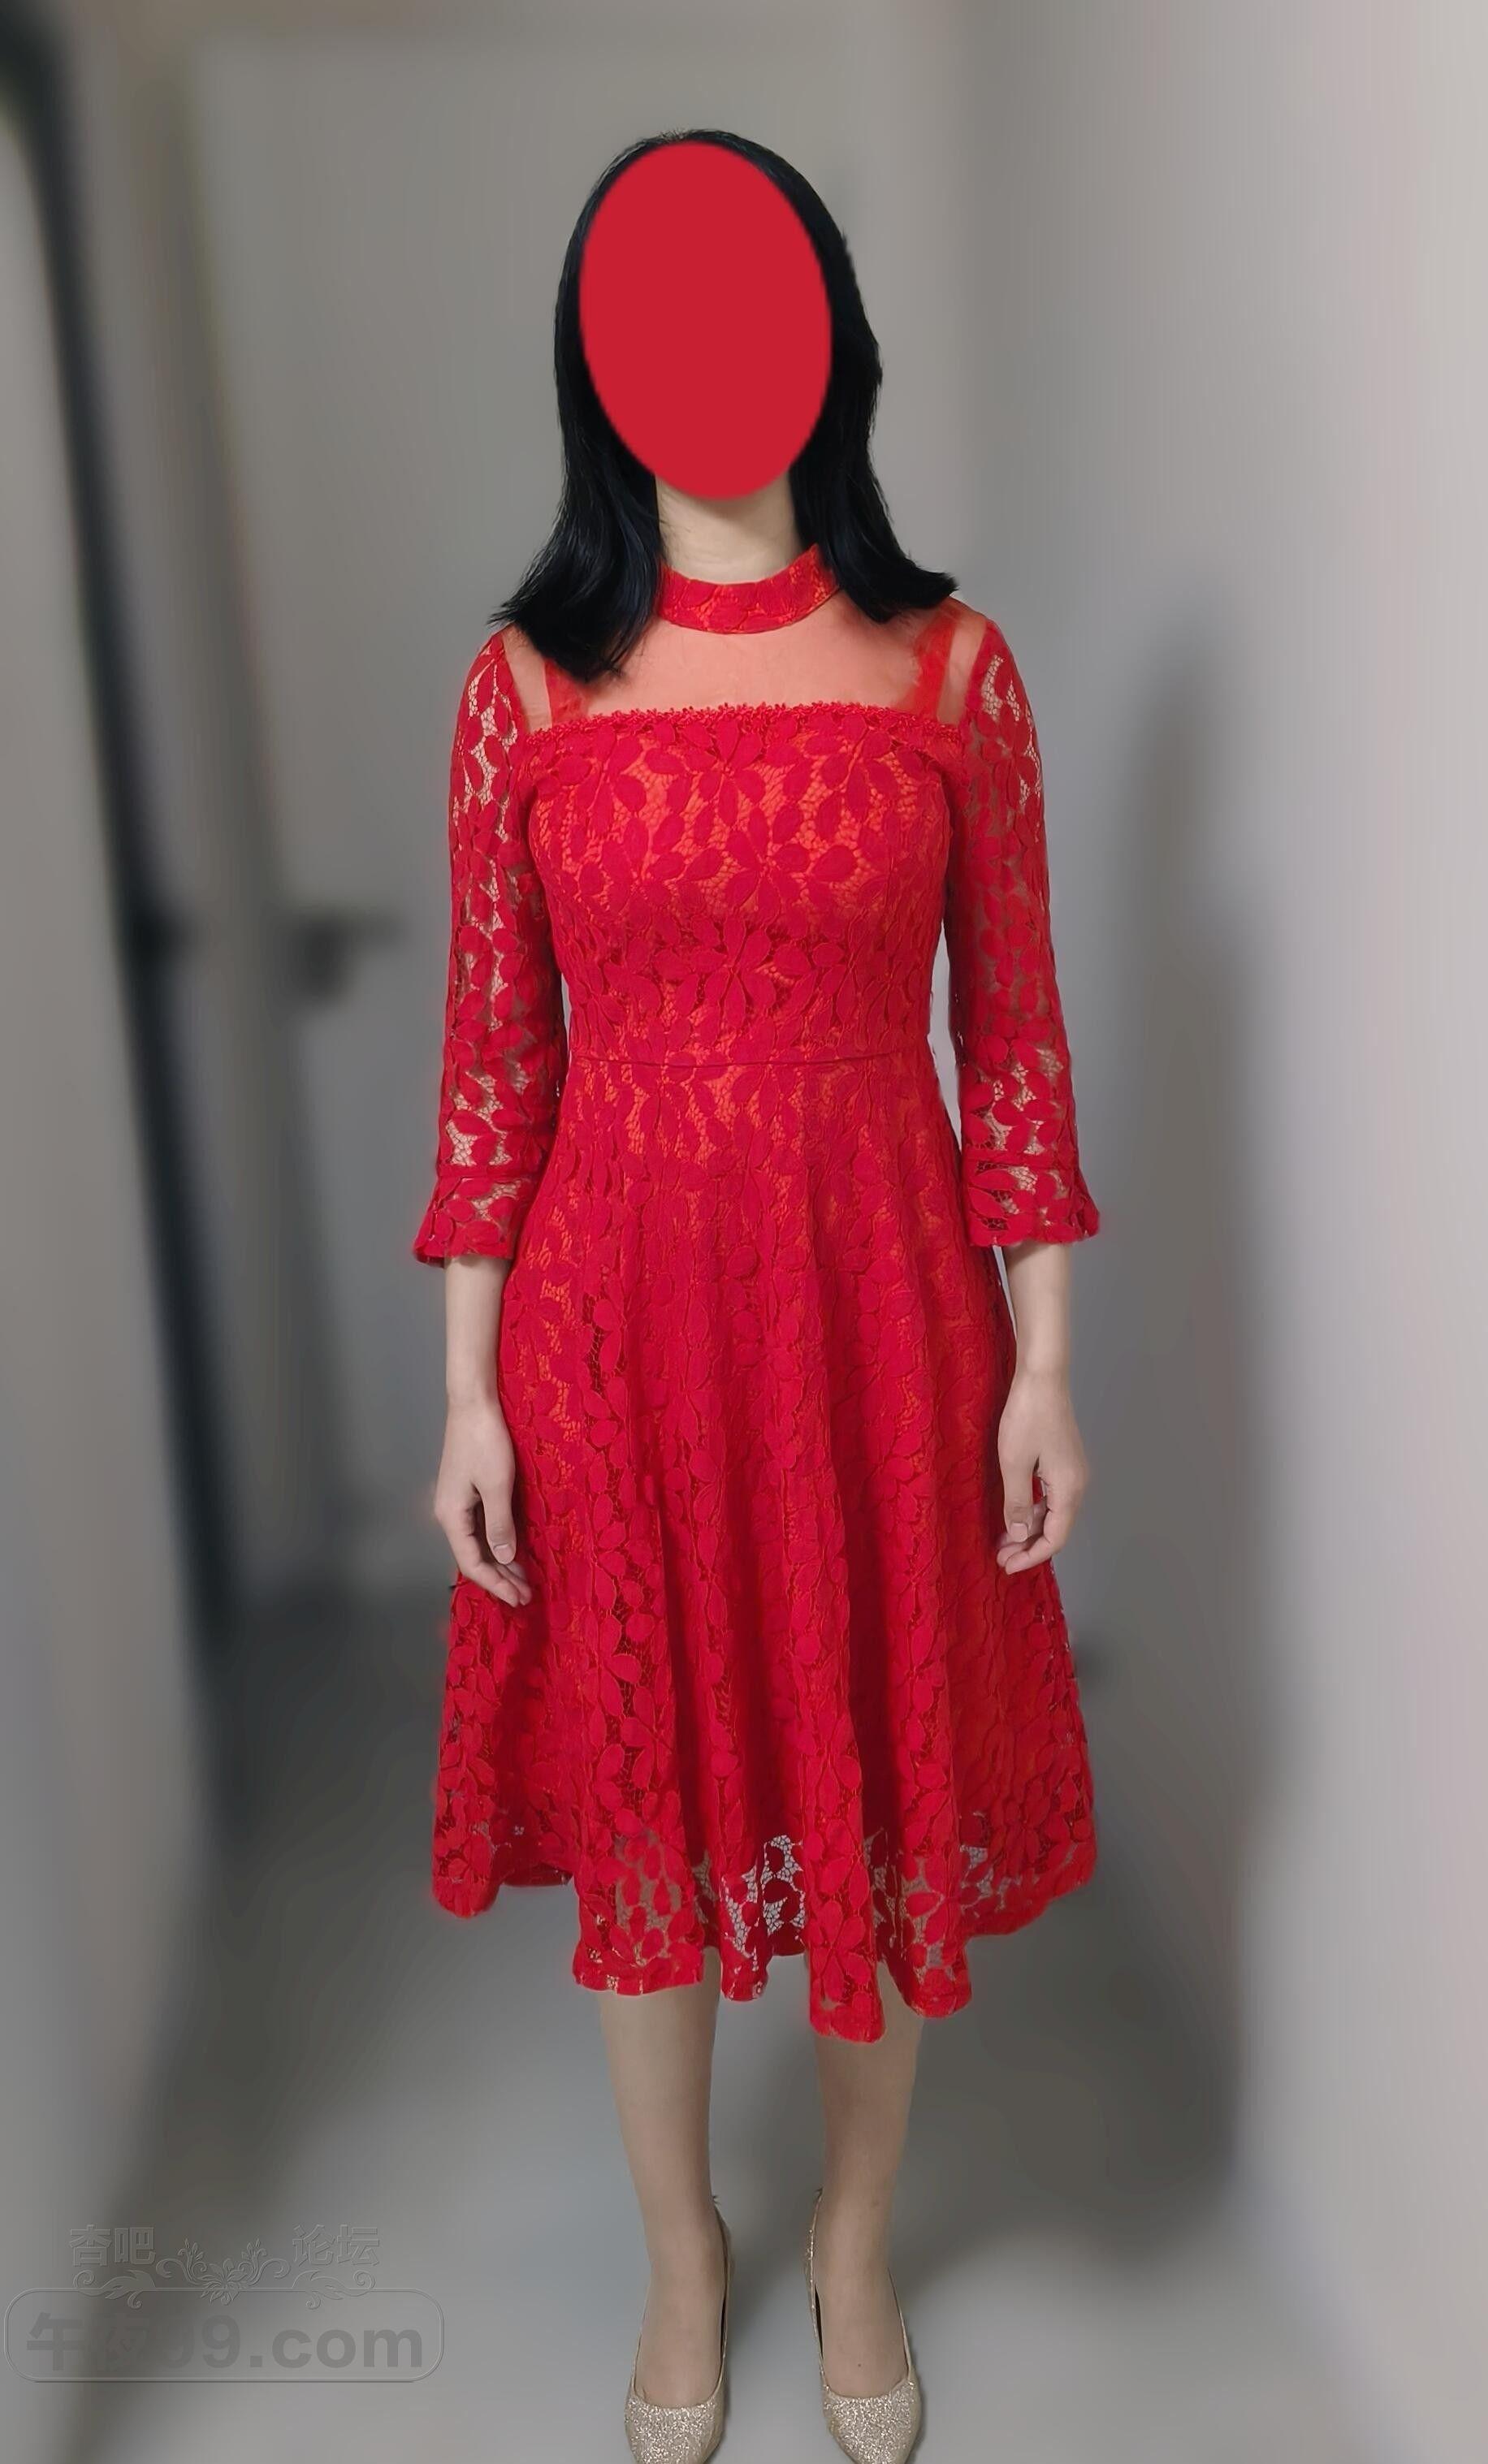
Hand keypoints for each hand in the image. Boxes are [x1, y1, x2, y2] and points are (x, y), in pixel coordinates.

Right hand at [433, 1395, 532, 1605]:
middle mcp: (450, 1514)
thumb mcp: (497, 1486)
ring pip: (478, 1543)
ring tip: (523, 1580)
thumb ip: (500, 1525)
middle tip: (526, 1596)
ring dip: (500, 1563)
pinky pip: (481, 1527)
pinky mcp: (468, 1491)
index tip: (518, 1599)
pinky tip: (514, 1551)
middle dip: (499, 1578)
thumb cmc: (485, 1442)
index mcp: (451, 1516)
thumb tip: (503, 1558)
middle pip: (473, 1556)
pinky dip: (498, 1543)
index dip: (495, 1584)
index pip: (471, 1563)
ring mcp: (458, 1502)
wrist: (473, 1403)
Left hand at [995, 1365, 1088, 1573]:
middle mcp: (1076, 1484)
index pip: (1055, 1538)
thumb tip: (1018, 1536)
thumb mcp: (1014, 1464)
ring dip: (1028, 1528)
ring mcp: (1072, 1472)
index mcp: (1069, 1489)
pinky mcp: (1063, 1461)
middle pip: (1056, 1528)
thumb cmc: (1027, 1417)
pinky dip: (1032, 1509)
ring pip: (1052, 1512)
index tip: (1006, 1566)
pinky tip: (1012, 1513)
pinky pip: (1049, 1496)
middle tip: (1000, 1558)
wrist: (1042, 1378)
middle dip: (1028, 1546)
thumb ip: (1015, 1504)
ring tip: (1002, 1540)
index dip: (1032, 1556)